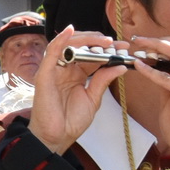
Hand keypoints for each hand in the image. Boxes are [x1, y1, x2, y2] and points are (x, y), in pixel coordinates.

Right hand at [28, 27, 130, 154]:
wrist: (57, 138)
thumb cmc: (71, 121)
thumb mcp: (93, 99)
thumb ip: (103, 81)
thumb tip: (119, 66)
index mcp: (76, 75)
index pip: (93, 56)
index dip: (108, 50)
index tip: (124, 49)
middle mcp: (65, 69)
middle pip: (82, 47)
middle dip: (100, 42)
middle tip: (117, 44)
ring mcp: (54, 70)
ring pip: (68, 45)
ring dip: (86, 39)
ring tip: (104, 41)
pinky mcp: (45, 74)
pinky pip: (51, 53)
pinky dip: (60, 40)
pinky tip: (70, 31)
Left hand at [123, 36, 169, 169]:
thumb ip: (166, 84)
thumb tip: (152, 70)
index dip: (165, 41)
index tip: (144, 43)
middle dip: (159, 39)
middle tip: (138, 40)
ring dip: (156, 47)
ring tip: (137, 48)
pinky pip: (168, 78)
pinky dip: (151, 71)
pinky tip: (138, 67)